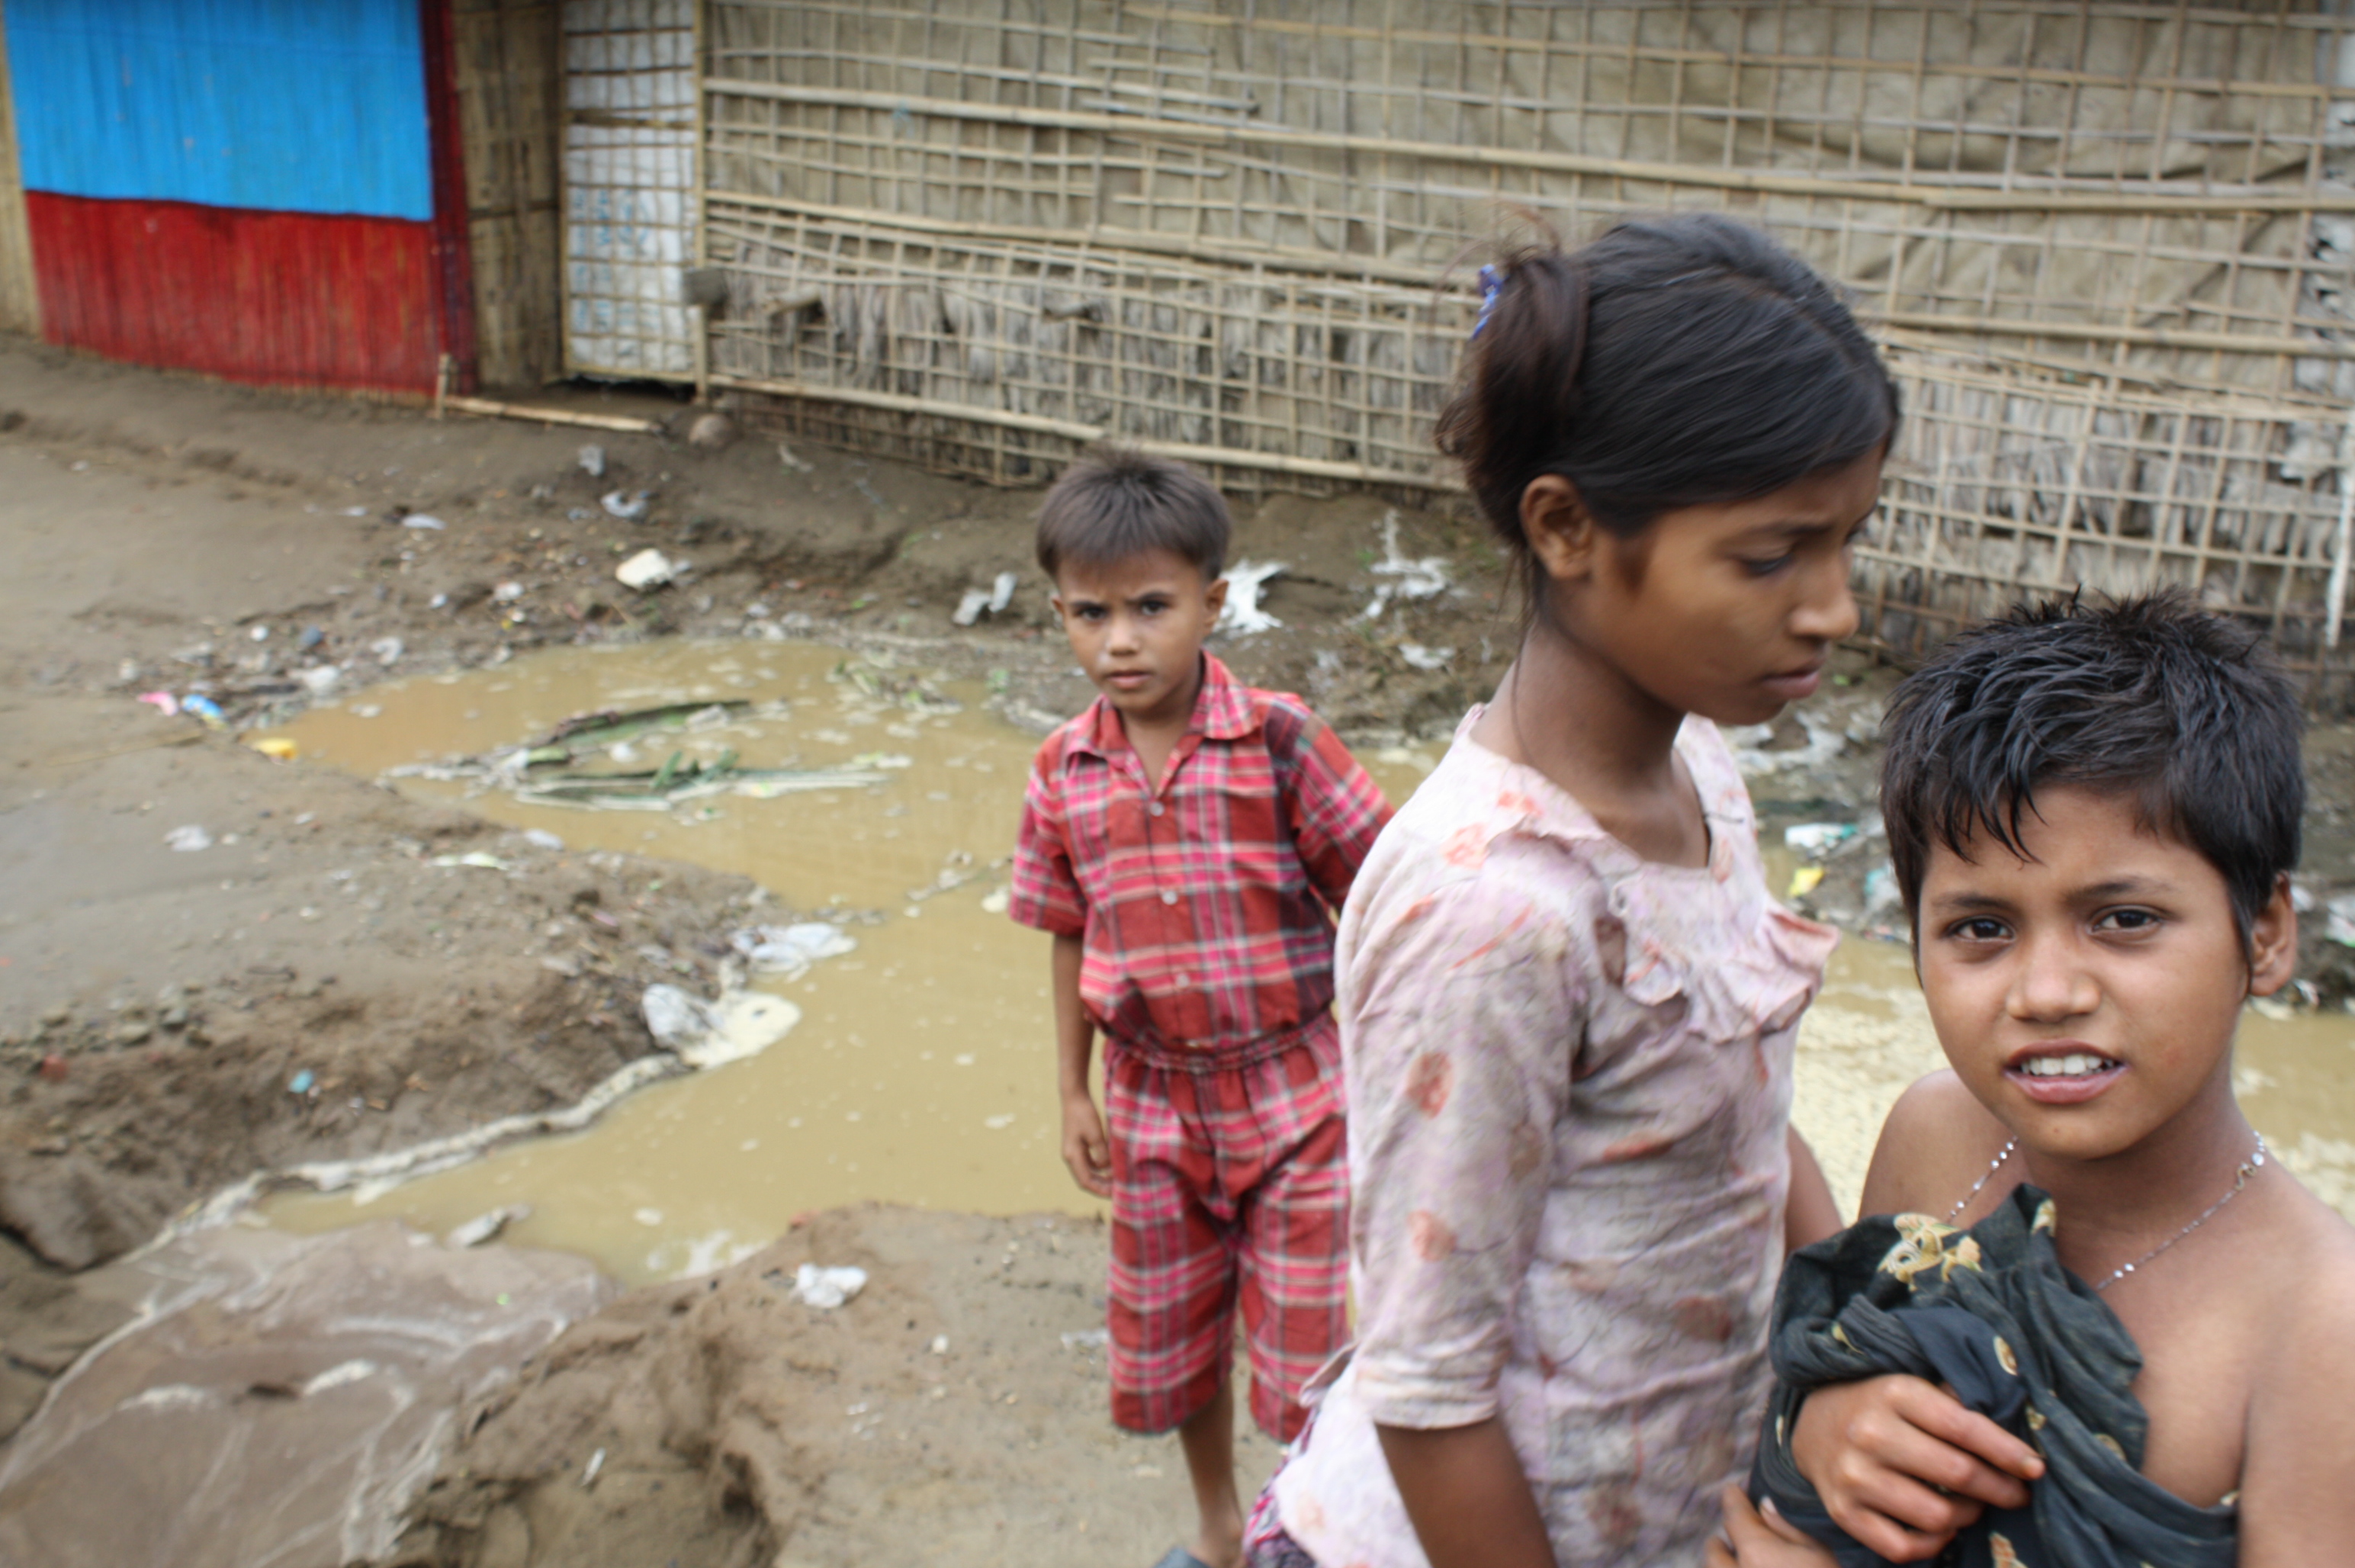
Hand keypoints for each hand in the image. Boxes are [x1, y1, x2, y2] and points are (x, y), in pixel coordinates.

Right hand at [1060, 1090, 1112, 1197]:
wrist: (1074, 1096)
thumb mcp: (1096, 1134)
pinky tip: (1112, 1166)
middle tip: (1120, 1191)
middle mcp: (1072, 1157)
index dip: (1100, 1190)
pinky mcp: (1079, 1145)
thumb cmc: (1084, 1114)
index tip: (1115, 1194)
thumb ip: (1102, 1153)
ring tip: (1118, 1180)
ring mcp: (1074, 1151)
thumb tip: (1107, 1168)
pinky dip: (1101, 1168)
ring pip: (1089, 1171)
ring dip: (1102, 1178)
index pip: (1086, 1181)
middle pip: (1087, 1179)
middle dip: (1102, 1186)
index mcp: (1072, 1156)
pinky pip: (1090, 1162)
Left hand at [1707, 1486, 1840, 1567]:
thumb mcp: (1820, 1553)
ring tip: (1736, 1562)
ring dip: (1721, 1565)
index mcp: (1756, 1552)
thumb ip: (1788, 1527)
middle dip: (1723, 1541)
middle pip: (1714, 1550)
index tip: (1732, 1490)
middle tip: (1734, 1537)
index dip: (1733, 1499)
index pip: (1734, 1515)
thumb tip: (1764, 1505)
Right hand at [1790, 1376, 2043, 1561]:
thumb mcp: (1912, 1387)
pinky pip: (1903, 1547)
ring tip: (1972, 1506)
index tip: (2036, 1468)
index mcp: (1894, 1394)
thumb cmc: (1880, 1406)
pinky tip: (1941, 1528)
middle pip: (1958, 1474)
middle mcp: (1869, 1433)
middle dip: (2000, 1488)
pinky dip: (1933, 1544)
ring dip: (1967, 1516)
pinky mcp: (1843, 1512)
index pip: (1964, 1427)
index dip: (2008, 1452)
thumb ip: (1957, 1404)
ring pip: (1937, 1516)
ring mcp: (1853, 1476)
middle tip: (2015, 1493)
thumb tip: (2017, 1440)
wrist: (1811, 1425)